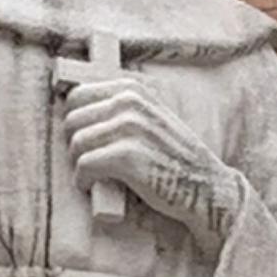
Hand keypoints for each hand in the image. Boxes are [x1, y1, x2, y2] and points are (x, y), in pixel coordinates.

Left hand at [64, 77, 245, 251]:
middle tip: (87, 161)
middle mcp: (129, 103)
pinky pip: (84, 165)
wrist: (205, 186)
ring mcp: (129, 128)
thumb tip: (71, 109)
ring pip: (76, 144)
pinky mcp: (127, 157)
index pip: (77, 96)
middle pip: (72, 121)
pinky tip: (92, 186)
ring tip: (91, 175)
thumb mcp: (149, 117)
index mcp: (132, 89)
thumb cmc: (172, 156)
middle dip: (74, 145)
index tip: (84, 140)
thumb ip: (119, 107)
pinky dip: (83, 180)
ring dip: (78, 165)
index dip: (75, 122)